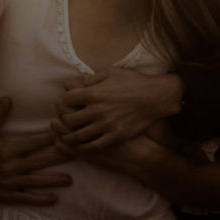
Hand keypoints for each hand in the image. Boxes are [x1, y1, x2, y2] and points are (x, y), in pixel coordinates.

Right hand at [0, 97, 71, 205]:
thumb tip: (8, 97)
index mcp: (7, 150)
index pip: (32, 143)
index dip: (48, 138)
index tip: (63, 133)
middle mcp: (10, 167)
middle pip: (38, 162)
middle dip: (57, 158)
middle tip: (75, 154)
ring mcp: (10, 183)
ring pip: (35, 181)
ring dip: (53, 181)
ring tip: (70, 180)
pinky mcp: (7, 196)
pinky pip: (26, 198)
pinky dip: (40, 199)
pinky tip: (54, 199)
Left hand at [50, 67, 182, 151]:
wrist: (156, 97)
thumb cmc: (134, 81)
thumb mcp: (112, 72)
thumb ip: (92, 78)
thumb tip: (78, 84)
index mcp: (94, 93)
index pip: (67, 99)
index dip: (64, 100)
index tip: (66, 102)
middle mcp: (98, 110)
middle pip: (69, 119)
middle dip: (64, 119)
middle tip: (63, 120)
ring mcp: (106, 124)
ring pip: (78, 135)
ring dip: (69, 136)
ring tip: (66, 136)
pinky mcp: (116, 135)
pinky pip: (94, 145)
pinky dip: (83, 147)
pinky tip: (80, 146)